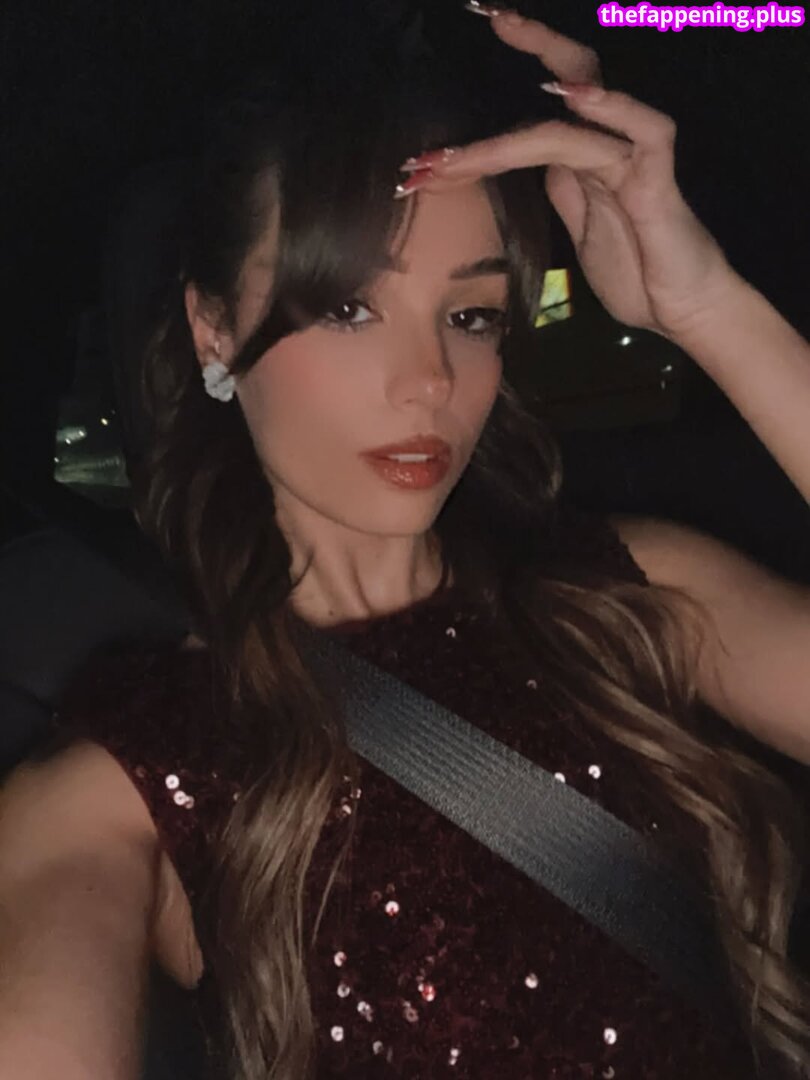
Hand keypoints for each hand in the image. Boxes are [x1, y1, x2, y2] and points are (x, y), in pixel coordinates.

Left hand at [399, 11, 739, 341]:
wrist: (682, 313)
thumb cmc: (638, 276)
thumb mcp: (580, 235)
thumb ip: (561, 196)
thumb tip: (530, 172)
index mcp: (582, 160)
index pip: (529, 122)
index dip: (480, 132)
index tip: (424, 154)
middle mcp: (605, 146)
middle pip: (565, 75)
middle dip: (524, 43)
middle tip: (479, 12)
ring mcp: (630, 158)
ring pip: (571, 119)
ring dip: (502, 142)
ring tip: (451, 159)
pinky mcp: (657, 179)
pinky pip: (642, 129)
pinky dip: (609, 107)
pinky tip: (569, 97)